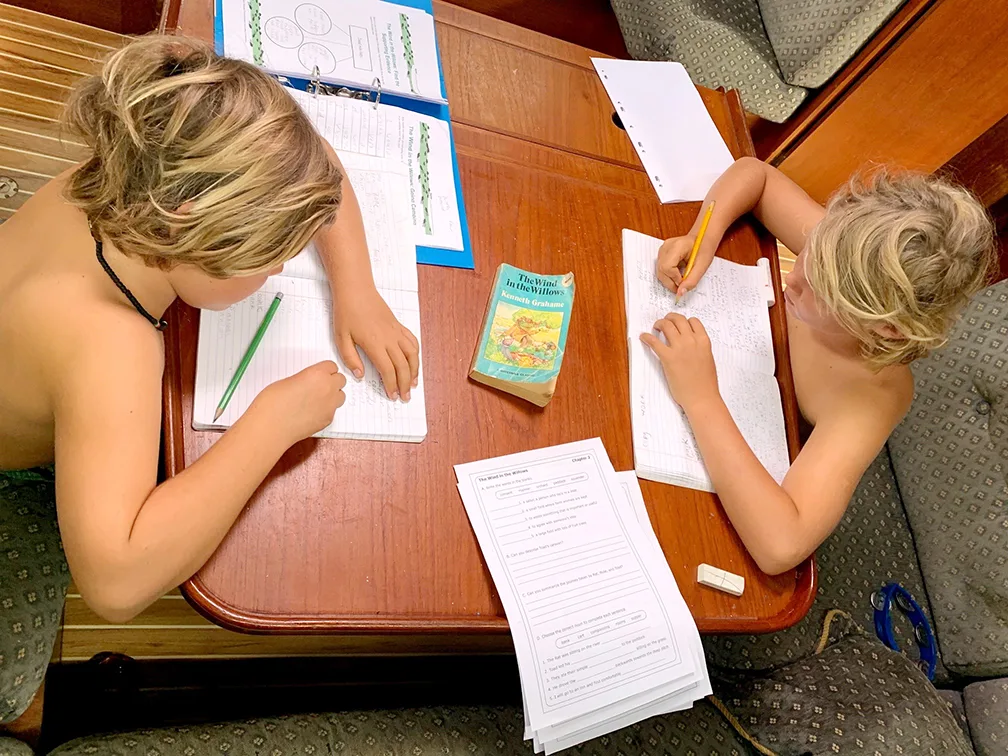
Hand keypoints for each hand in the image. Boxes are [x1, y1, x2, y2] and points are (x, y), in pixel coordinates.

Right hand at [253, 361, 346, 443]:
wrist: (270, 427)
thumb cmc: (272, 403)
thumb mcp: (287, 380)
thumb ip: (304, 378)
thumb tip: (308, 382)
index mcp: (318, 374)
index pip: (331, 366)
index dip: (324, 370)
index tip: (319, 373)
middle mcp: (328, 389)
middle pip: (340, 380)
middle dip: (331, 381)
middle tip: (319, 385)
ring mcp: (330, 406)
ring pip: (340, 396)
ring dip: (332, 395)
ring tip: (316, 399)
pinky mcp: (328, 420)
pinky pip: (332, 411)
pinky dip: (325, 410)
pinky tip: (311, 412)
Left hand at [332, 286, 418, 400]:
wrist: (356, 290)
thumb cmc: (346, 312)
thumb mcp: (341, 338)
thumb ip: (350, 358)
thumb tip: (360, 375)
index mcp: (374, 344)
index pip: (388, 370)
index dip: (391, 385)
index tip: (392, 395)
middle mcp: (389, 339)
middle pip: (403, 366)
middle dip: (405, 384)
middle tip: (405, 396)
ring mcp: (396, 332)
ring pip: (412, 355)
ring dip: (415, 371)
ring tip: (414, 383)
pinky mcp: (398, 326)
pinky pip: (412, 341)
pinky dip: (416, 354)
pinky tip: (414, 362)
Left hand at [640, 313, 719, 412]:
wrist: (702, 397)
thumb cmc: (706, 383)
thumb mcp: (708, 360)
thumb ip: (700, 349)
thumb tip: (691, 346)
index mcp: (704, 341)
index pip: (693, 321)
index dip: (684, 321)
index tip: (679, 324)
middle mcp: (692, 340)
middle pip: (678, 319)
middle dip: (670, 318)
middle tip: (664, 322)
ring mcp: (679, 348)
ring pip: (666, 325)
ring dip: (659, 323)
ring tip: (655, 327)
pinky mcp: (667, 357)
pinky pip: (654, 341)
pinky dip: (647, 337)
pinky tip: (644, 337)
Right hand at [656, 235, 711, 296]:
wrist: (702, 238)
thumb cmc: (704, 249)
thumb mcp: (702, 266)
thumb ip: (691, 280)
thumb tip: (680, 293)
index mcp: (678, 245)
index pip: (667, 267)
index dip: (674, 278)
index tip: (684, 283)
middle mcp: (667, 246)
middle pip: (661, 270)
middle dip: (670, 282)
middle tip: (681, 286)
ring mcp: (662, 249)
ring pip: (659, 271)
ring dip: (669, 280)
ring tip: (681, 280)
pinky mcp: (662, 253)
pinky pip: (661, 269)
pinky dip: (668, 275)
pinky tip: (677, 274)